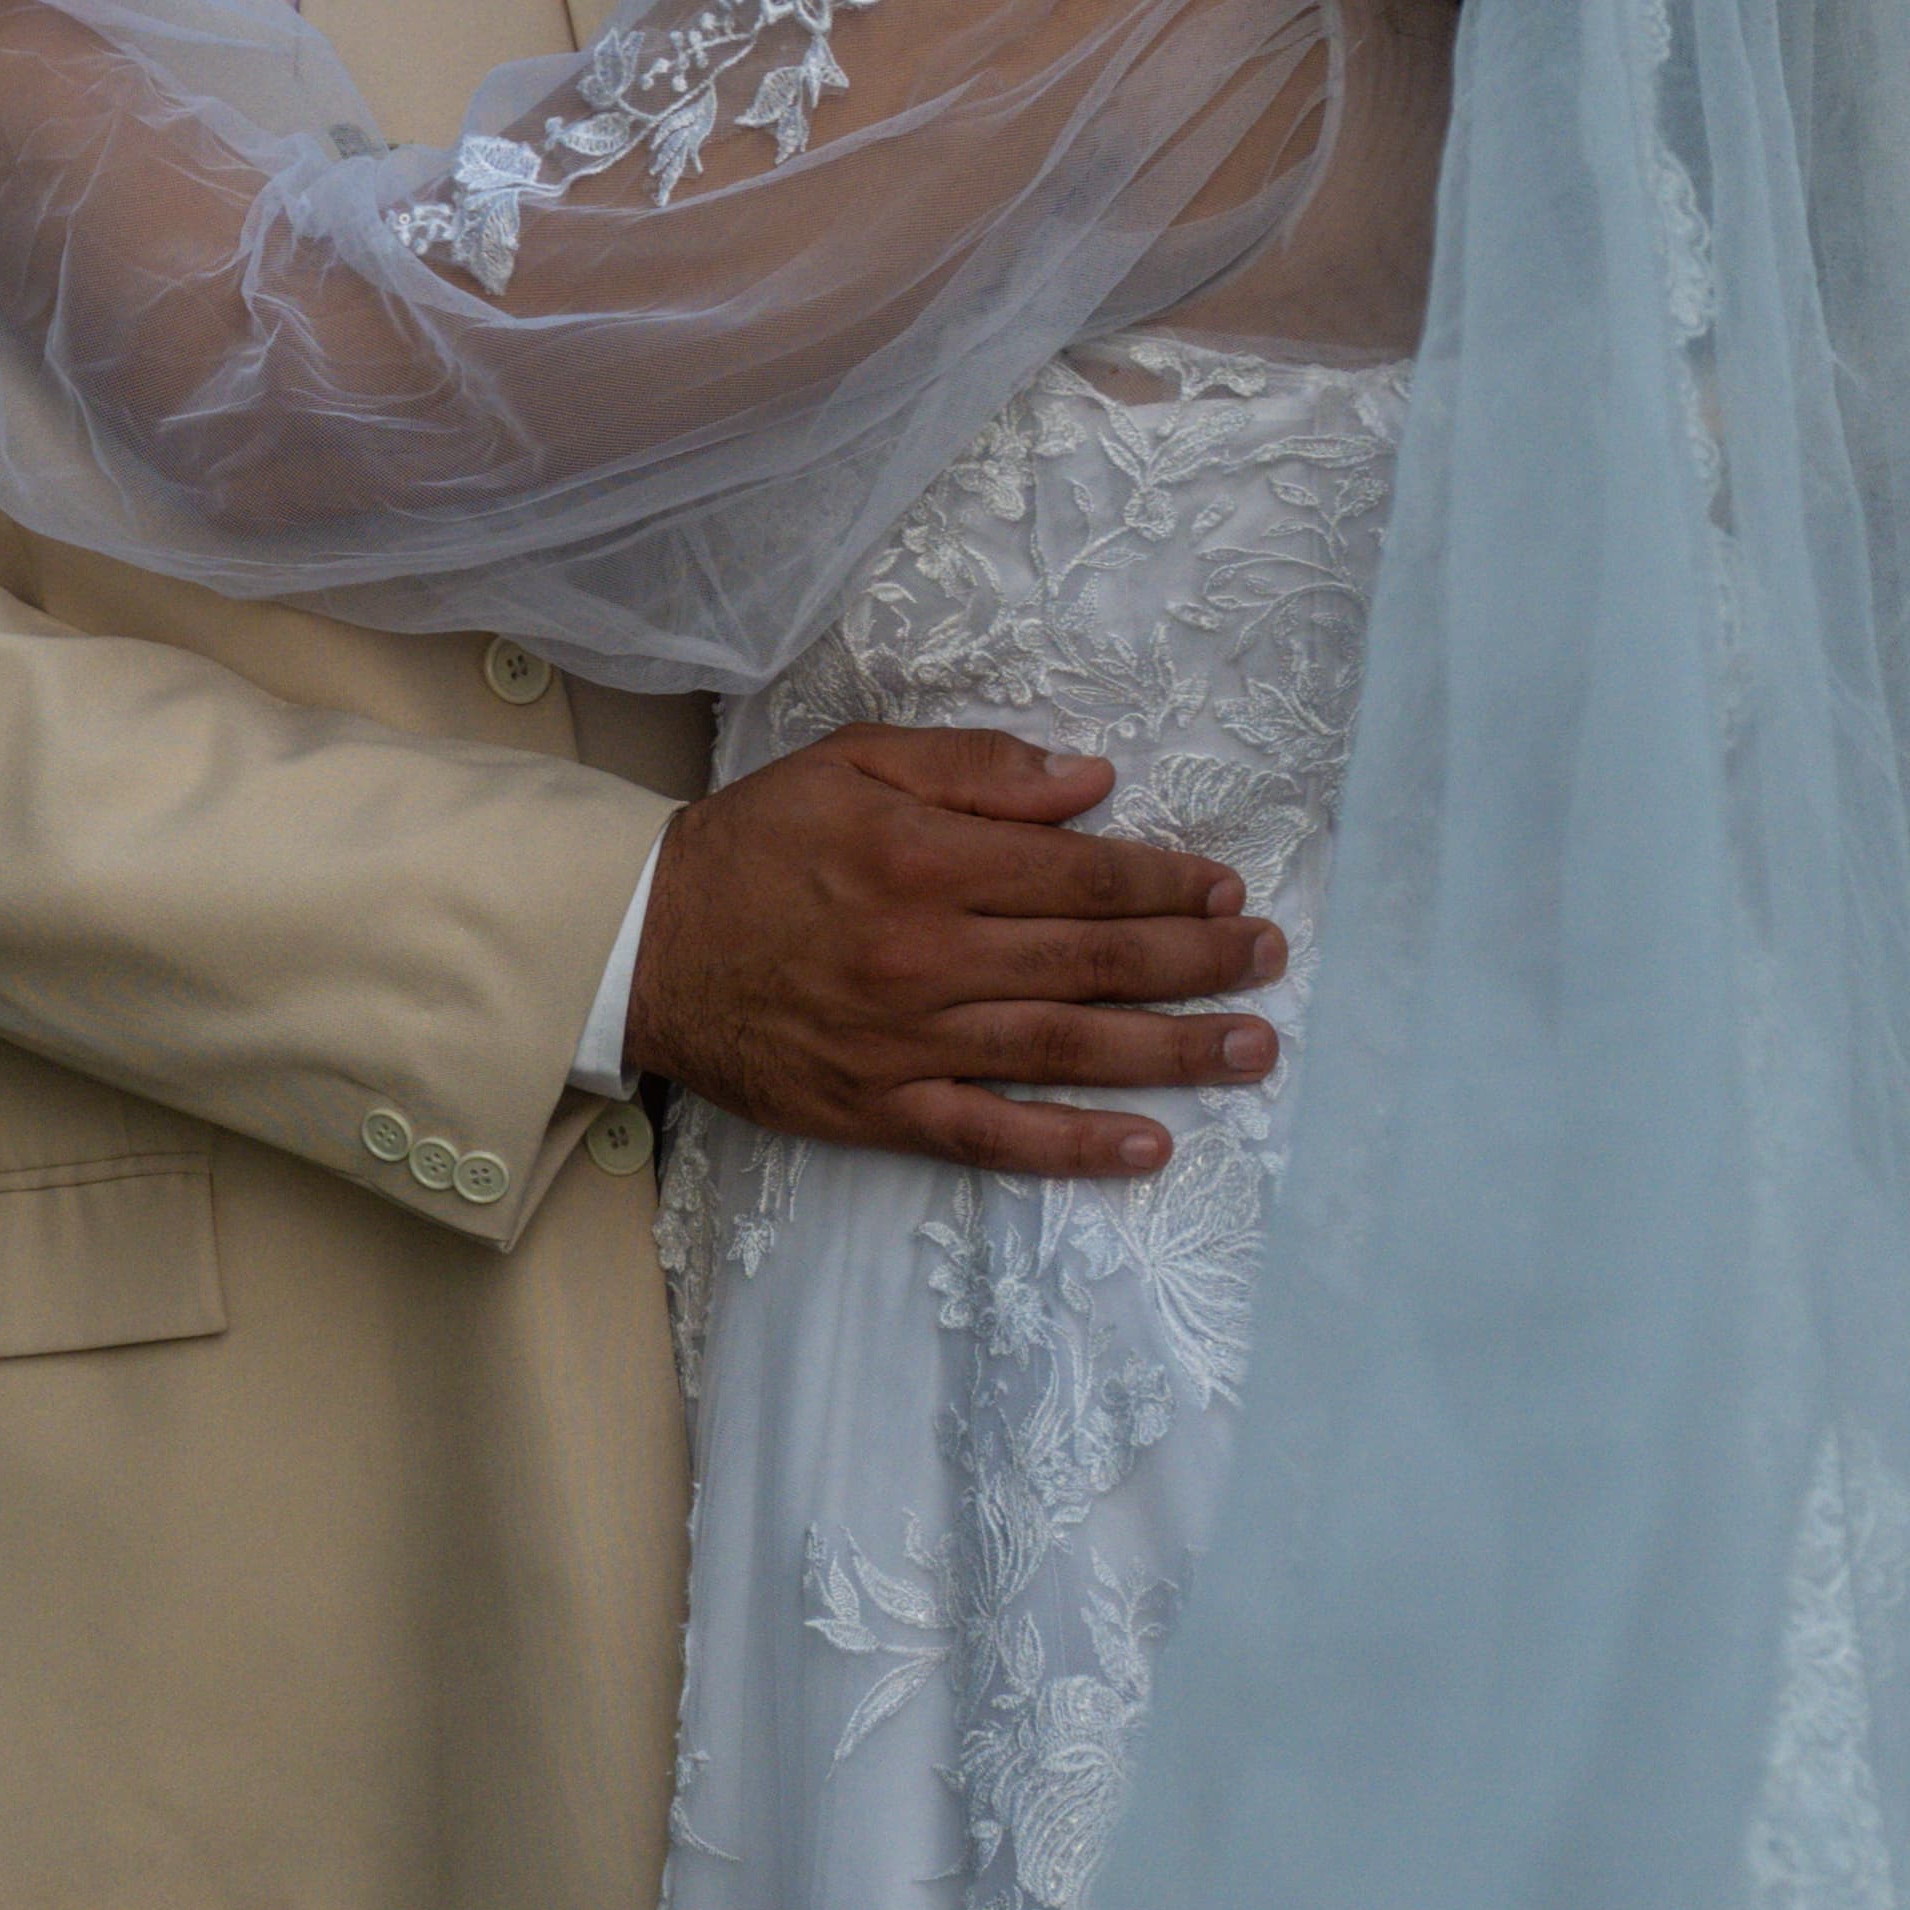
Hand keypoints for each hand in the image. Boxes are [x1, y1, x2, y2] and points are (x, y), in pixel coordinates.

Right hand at [623, 725, 1285, 1184]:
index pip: (1082, 874)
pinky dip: (1072, 1147)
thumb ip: (974, 768)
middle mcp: (931, 956)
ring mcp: (909, 1043)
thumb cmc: (754, 844)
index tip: (1226, 890)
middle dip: (1197, 961)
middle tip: (1268, 961)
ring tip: (1250, 1048)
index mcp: (929, 861)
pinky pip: (992, 1136)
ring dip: (1170, 1052)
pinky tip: (1147, 1149)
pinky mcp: (880, 1111)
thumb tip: (1090, 782)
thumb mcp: (852, 761)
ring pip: (1066, 1050)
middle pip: (1095, 961)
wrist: (641, 945)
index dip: (1168, 881)